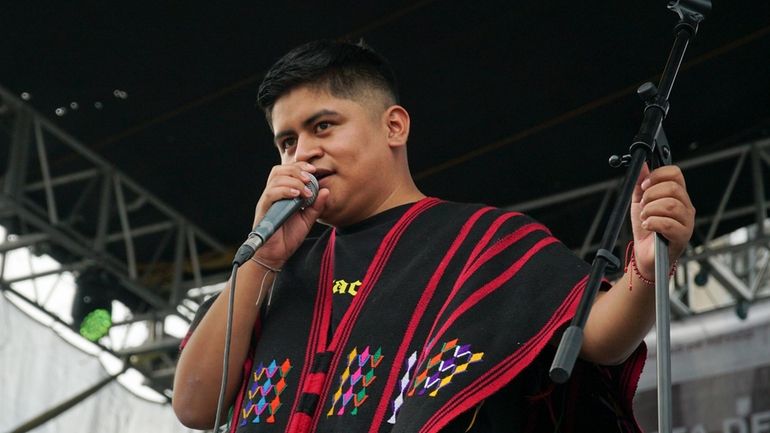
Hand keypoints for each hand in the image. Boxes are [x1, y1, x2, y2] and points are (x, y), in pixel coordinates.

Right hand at [250, 161, 328, 267]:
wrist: (276, 255)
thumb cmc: (288, 237)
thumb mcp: (307, 219)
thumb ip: (316, 205)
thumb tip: (326, 190)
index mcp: (282, 193)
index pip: (287, 171)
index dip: (300, 166)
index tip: (314, 170)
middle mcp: (273, 194)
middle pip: (279, 170)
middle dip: (296, 170)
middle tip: (309, 177)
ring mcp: (267, 201)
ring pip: (275, 179)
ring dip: (293, 180)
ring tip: (305, 191)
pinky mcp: (263, 210)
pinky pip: (271, 194)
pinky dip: (284, 191)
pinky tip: (296, 195)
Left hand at [630, 164, 694, 279]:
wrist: (645, 255)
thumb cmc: (646, 230)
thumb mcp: (639, 203)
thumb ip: (640, 184)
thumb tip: (641, 165)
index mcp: (677, 195)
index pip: (675, 174)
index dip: (658, 175)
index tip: (644, 184)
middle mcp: (686, 207)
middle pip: (673, 189)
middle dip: (651, 195)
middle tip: (643, 205)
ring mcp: (687, 222)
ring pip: (671, 205)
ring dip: (650, 210)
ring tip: (645, 217)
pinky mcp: (682, 236)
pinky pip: (669, 224)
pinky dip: (653, 222)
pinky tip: (648, 225)